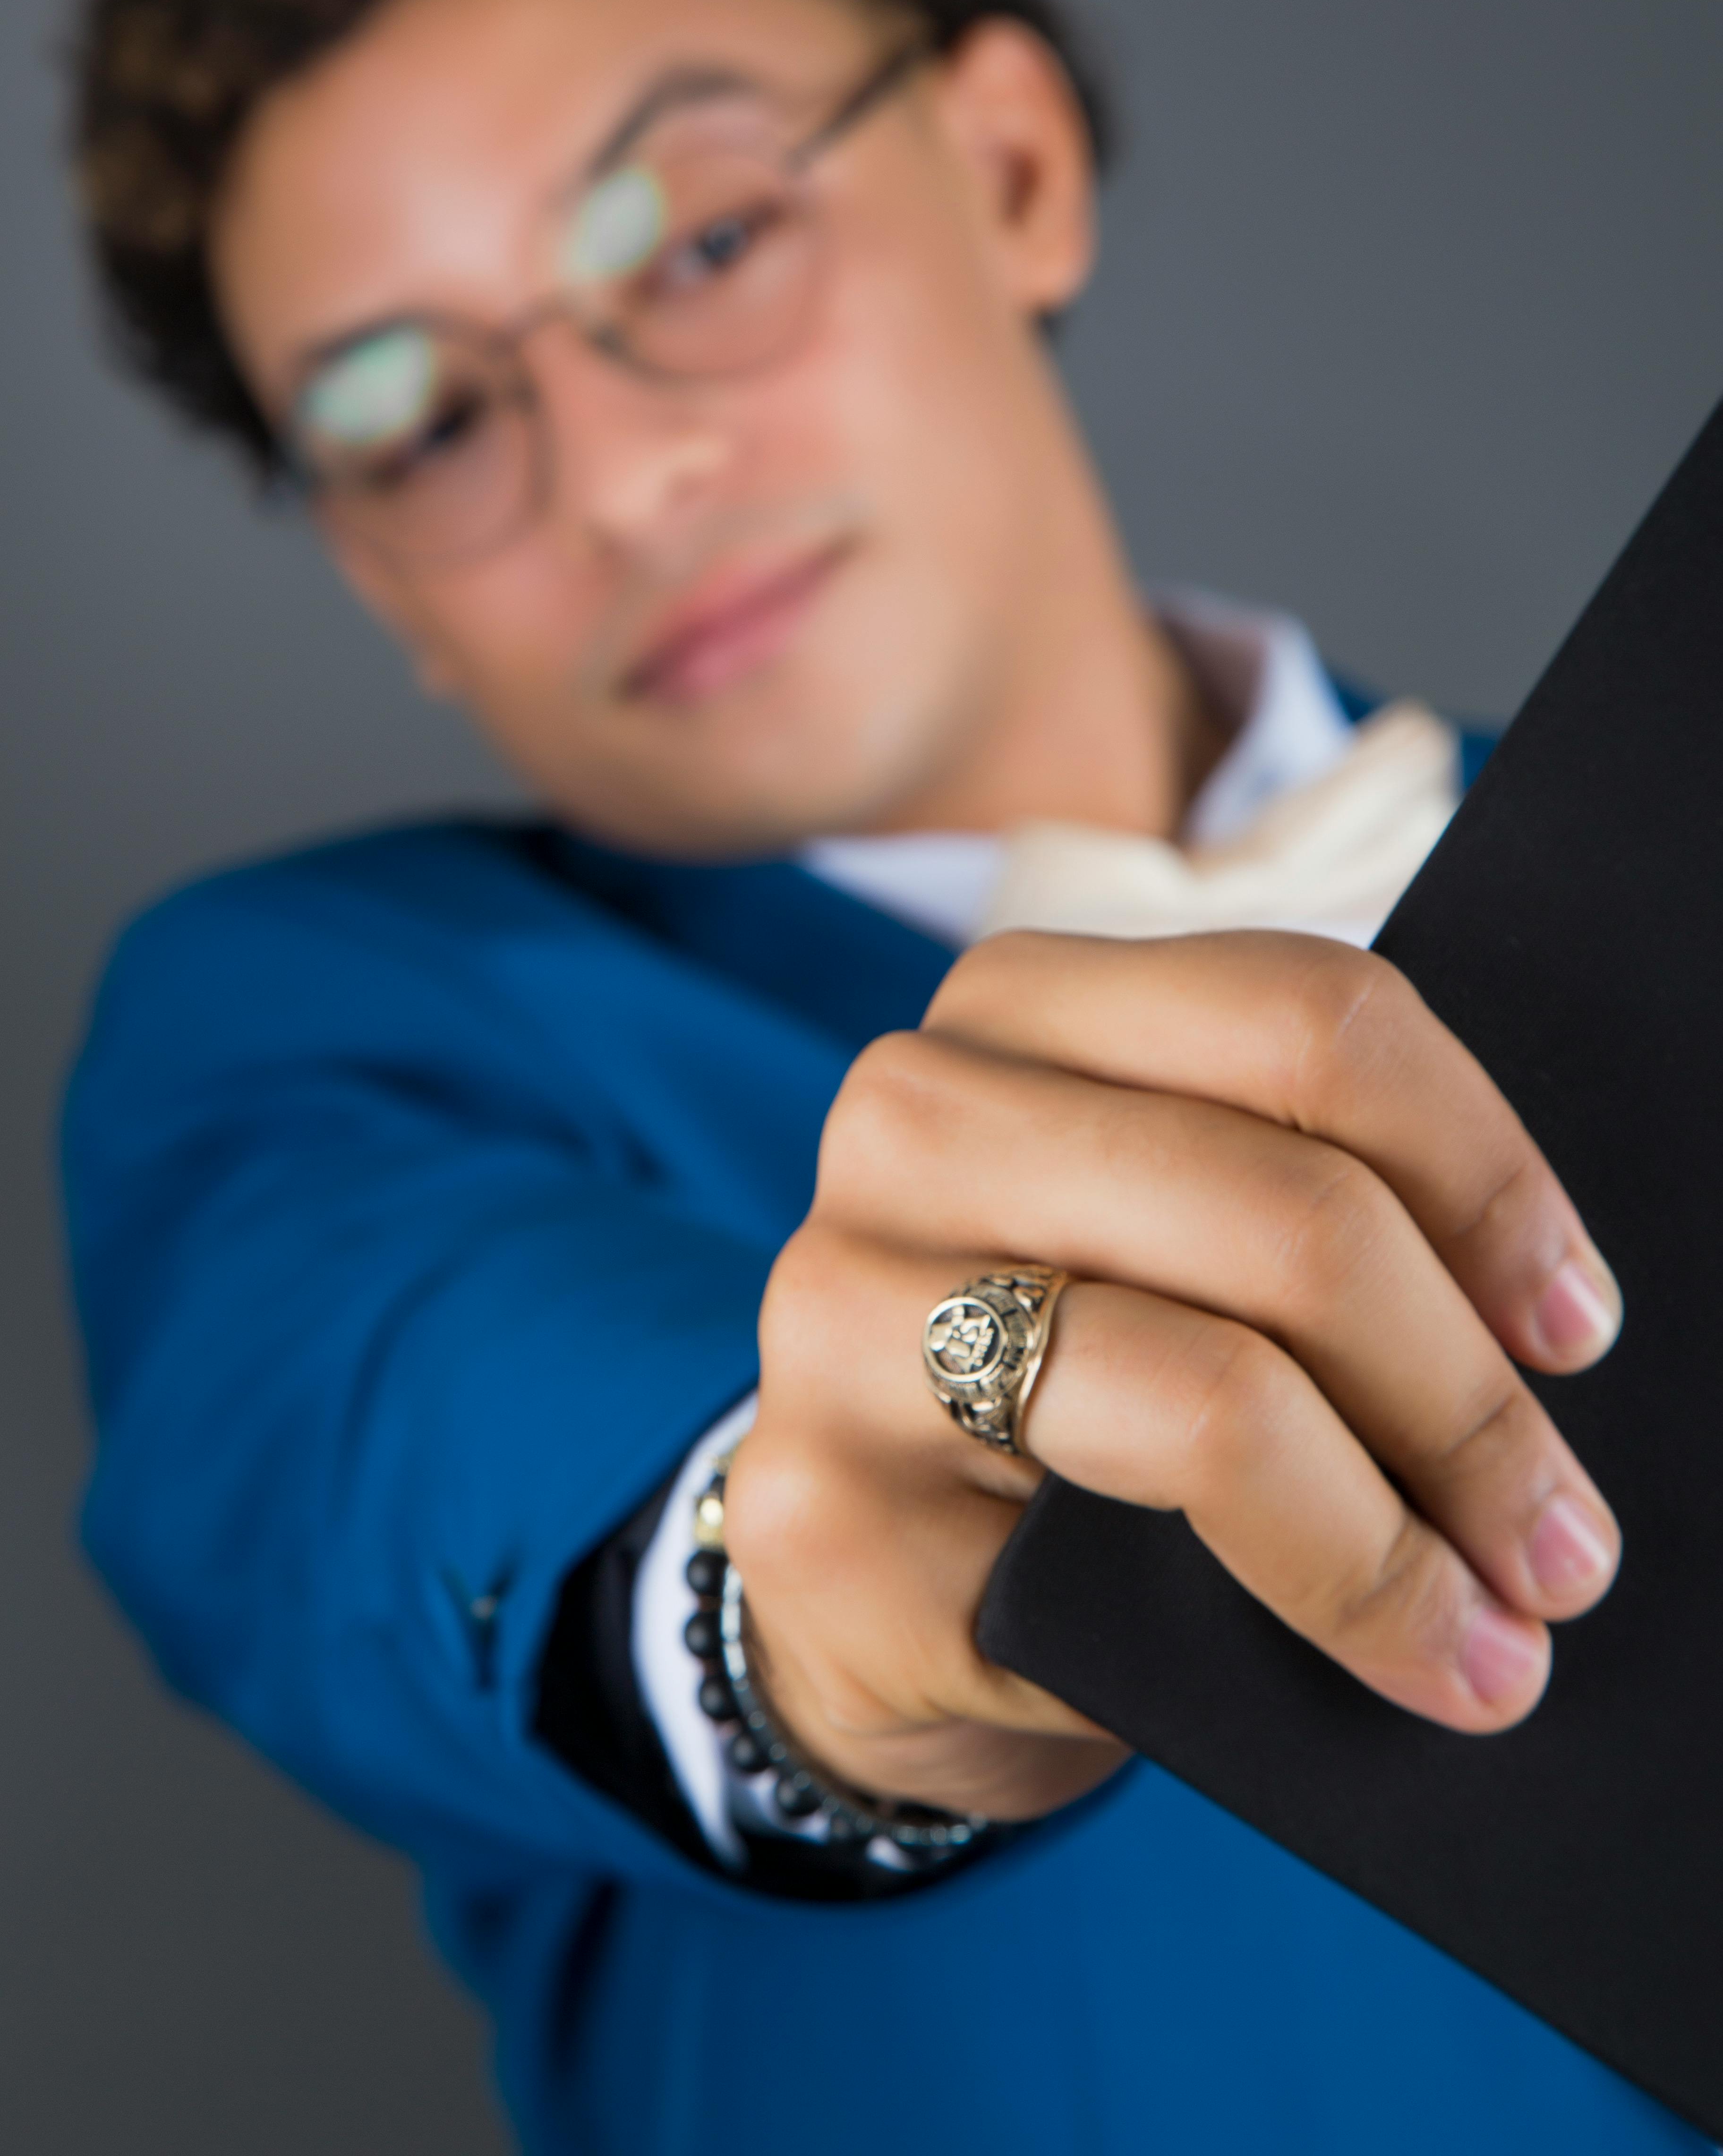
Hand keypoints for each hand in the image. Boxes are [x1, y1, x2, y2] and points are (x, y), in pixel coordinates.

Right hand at [723, 931, 1622, 1824]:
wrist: (876, 1577)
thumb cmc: (1082, 1384)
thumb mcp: (1190, 1239)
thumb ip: (1303, 1203)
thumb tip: (1549, 1314)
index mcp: (1019, 1005)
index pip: (1309, 1017)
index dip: (1486, 1169)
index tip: (1576, 1320)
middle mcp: (910, 1118)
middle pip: (1289, 1209)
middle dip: (1469, 1397)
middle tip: (1564, 1535)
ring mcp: (837, 1303)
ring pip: (1218, 1379)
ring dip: (1406, 1525)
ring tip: (1505, 1617)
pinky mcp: (816, 1494)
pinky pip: (1124, 1546)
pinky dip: (1320, 1600)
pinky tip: (1398, 1657)